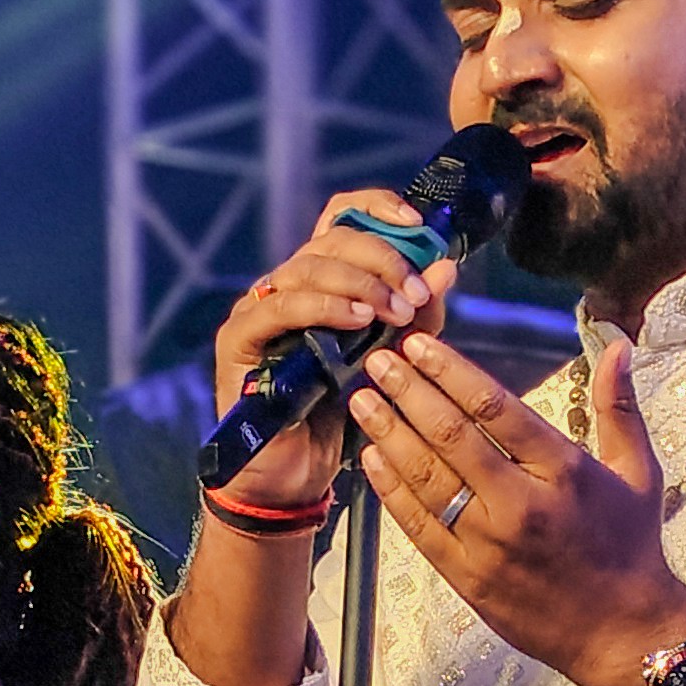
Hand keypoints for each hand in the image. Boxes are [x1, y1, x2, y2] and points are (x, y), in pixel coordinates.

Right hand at [207, 191, 457, 514]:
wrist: (296, 477)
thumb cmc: (343, 418)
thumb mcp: (394, 361)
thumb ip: (418, 316)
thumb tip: (446, 267)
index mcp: (322, 281)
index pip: (340, 218)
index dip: (376, 208)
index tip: (417, 224)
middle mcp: (287, 285)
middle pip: (331, 239)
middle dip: (383, 258)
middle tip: (416, 293)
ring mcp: (259, 308)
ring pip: (308, 267)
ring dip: (360, 283)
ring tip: (394, 311)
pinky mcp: (239, 337)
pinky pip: (282, 307)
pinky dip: (324, 307)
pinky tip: (357, 321)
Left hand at [347, 328, 685, 685]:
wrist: (623, 634)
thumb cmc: (630, 548)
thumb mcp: (638, 472)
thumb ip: (619, 406)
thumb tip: (618, 346)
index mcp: (563, 471)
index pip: (494, 407)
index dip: (450, 371)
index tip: (419, 345)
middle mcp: (522, 504)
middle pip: (451, 436)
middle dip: (409, 392)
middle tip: (378, 361)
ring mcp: (490, 545)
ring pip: (427, 479)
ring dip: (390, 434)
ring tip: (363, 401)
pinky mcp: (468, 579)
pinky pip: (419, 528)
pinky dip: (391, 491)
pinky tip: (372, 459)